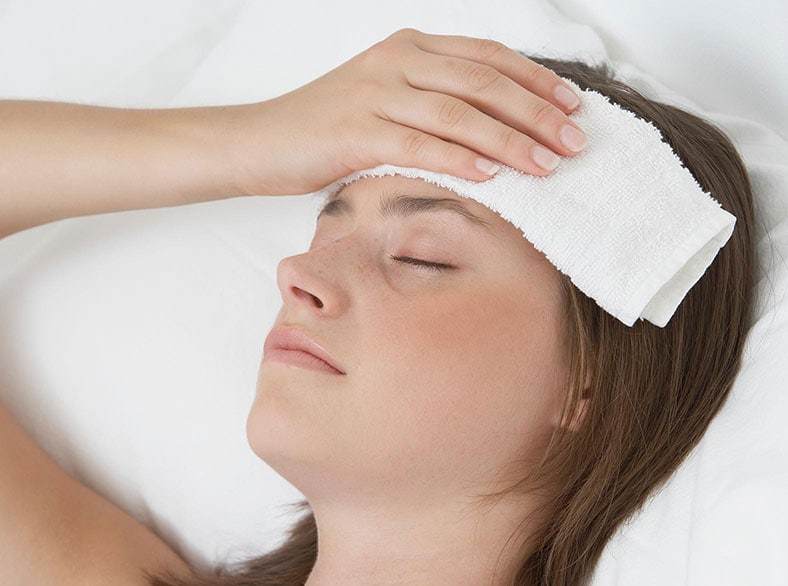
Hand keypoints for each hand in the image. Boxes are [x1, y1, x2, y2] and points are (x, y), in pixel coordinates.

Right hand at [231, 28, 587, 195]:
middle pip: (482, 82)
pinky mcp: (354, 130)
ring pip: (457, 112)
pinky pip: (417, 142)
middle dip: (535, 112)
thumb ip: (433, 104)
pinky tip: (492, 175)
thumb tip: (495, 132)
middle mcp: (396, 61)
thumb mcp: (386, 101)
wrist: (259, 141)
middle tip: (574, 142)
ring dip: (509, 139)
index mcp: (408, 48)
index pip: (487, 56)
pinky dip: (458, 158)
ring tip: (547, 164)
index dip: (535, 80)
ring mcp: (374, 92)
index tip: (573, 107)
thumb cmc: (326, 128)